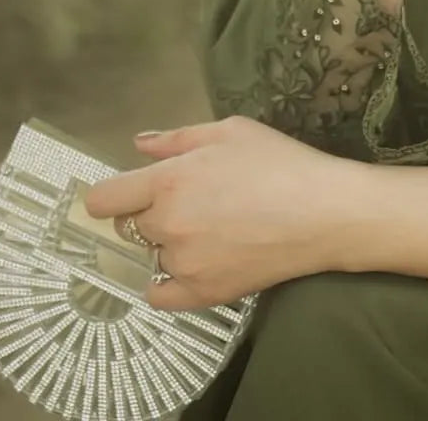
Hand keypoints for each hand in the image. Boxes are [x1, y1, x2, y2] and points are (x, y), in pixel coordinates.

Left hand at [83, 115, 367, 311]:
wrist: (323, 212)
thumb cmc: (279, 162)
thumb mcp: (231, 131)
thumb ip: (177, 138)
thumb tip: (138, 145)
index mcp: (169, 181)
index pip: (103, 200)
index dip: (112, 195)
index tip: (129, 193)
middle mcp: (167, 225)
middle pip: (132, 226)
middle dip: (154, 213)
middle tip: (194, 203)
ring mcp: (182, 264)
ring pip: (154, 255)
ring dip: (171, 243)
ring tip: (213, 231)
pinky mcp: (201, 294)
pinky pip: (160, 296)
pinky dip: (169, 282)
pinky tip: (194, 264)